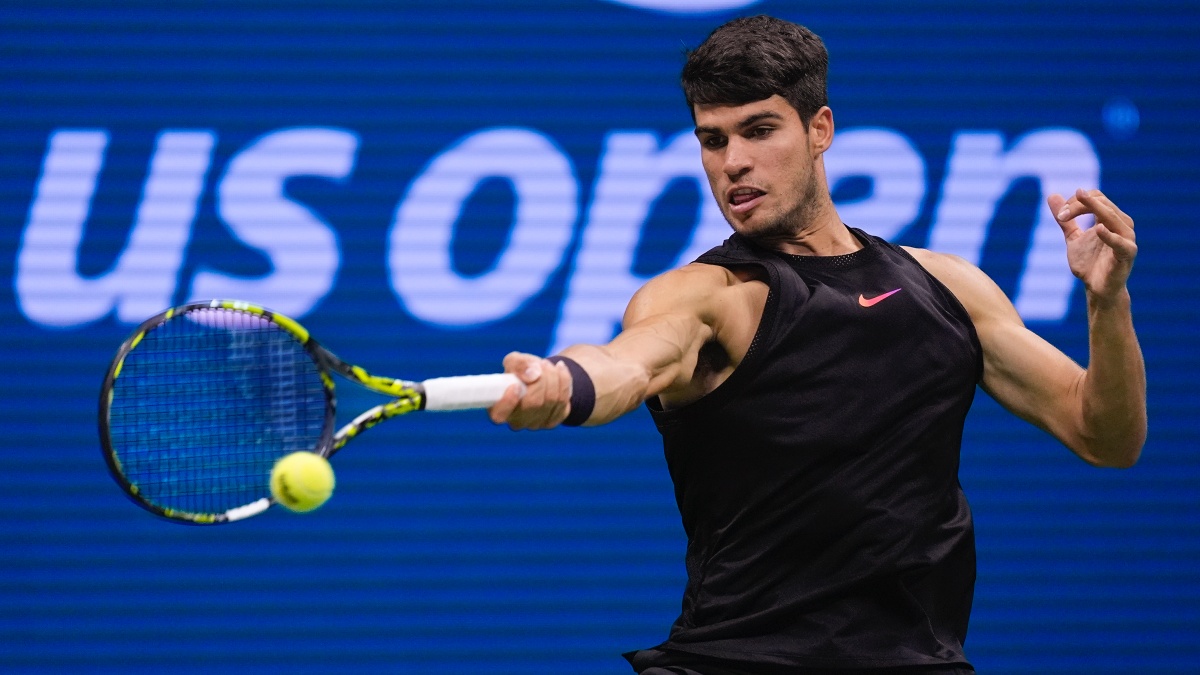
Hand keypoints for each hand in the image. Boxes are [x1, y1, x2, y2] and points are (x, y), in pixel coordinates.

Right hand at [487, 351, 572, 429]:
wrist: (539, 376)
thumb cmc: (521, 371)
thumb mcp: (514, 360)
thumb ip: (519, 364)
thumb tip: (533, 375)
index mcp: (498, 408)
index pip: (499, 415)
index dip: (507, 402)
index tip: (515, 385)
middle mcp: (516, 420)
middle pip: (533, 402)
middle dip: (542, 378)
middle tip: (542, 364)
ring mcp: (536, 423)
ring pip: (552, 400)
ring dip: (554, 376)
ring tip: (548, 365)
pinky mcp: (553, 421)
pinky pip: (564, 401)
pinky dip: (565, 381)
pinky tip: (560, 371)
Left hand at [1049, 188, 1136, 302]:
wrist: (1097, 288)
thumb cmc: (1089, 263)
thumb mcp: (1073, 238)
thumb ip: (1065, 219)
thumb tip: (1051, 195)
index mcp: (1110, 218)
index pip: (1096, 197)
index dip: (1077, 201)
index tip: (1061, 215)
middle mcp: (1122, 224)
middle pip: (1103, 203)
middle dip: (1079, 206)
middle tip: (1061, 216)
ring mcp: (1127, 238)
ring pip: (1113, 216)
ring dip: (1091, 211)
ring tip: (1069, 214)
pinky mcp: (1128, 253)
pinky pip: (1121, 242)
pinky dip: (1110, 235)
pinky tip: (1099, 229)